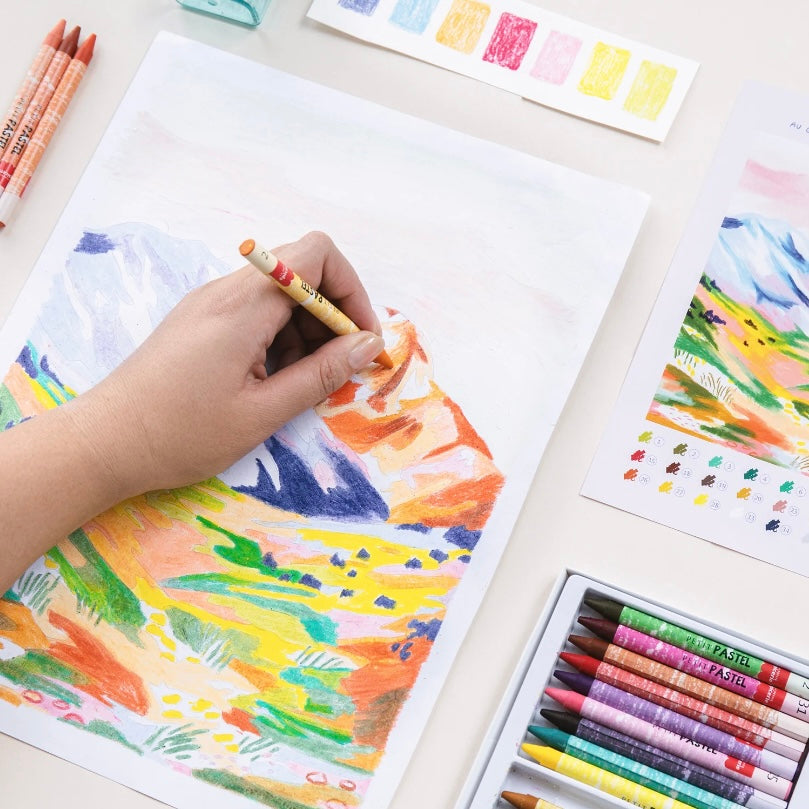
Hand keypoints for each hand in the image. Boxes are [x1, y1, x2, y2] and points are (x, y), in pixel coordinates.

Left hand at [68, 231, 384, 498]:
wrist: (104, 442)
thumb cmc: (181, 433)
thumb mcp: (262, 412)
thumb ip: (321, 374)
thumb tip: (368, 345)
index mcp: (244, 306)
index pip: (316, 255)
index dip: (351, 290)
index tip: (360, 339)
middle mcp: (226, 291)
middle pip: (301, 272)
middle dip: (332, 315)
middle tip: (336, 368)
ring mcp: (210, 303)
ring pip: (279, 295)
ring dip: (306, 331)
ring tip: (301, 383)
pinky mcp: (200, 321)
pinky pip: (255, 313)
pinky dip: (279, 338)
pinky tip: (273, 380)